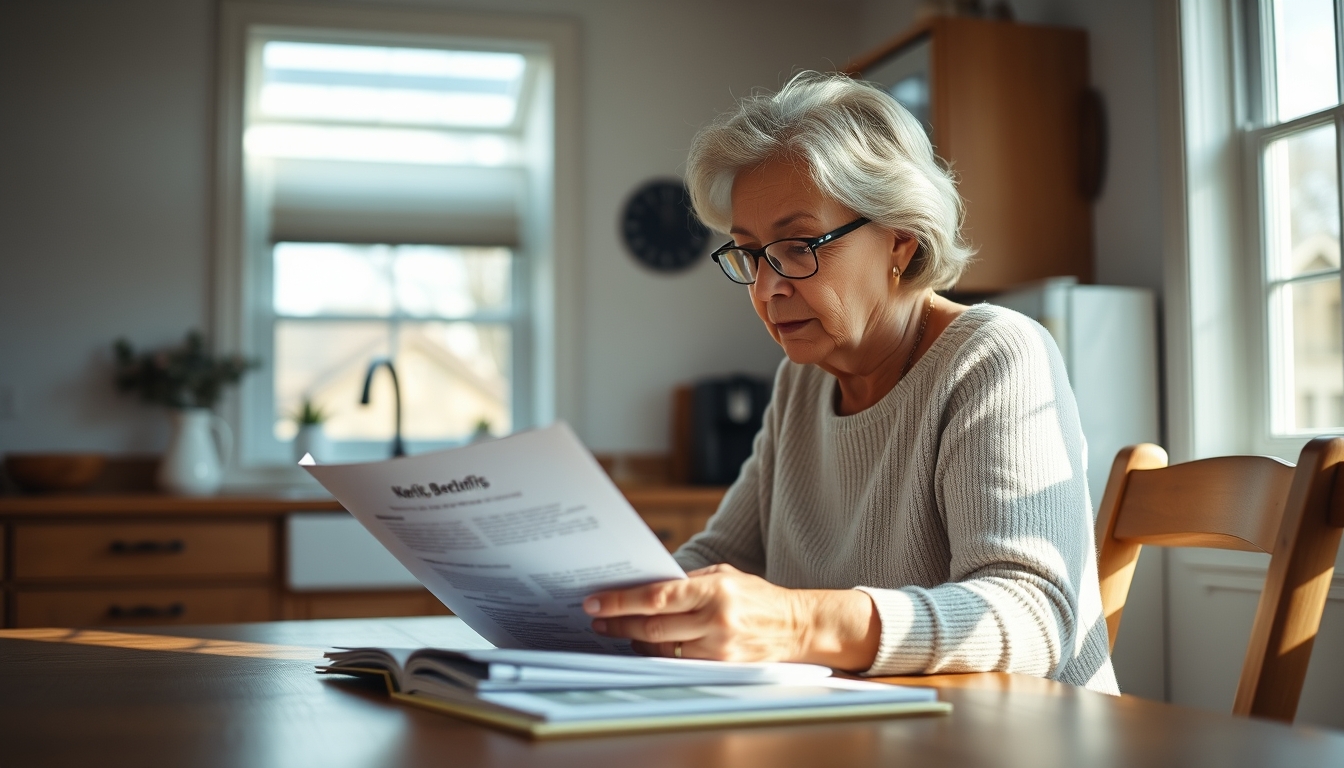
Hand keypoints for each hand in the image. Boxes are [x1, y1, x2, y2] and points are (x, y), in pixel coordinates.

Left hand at [583, 564, 880, 668]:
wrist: (797, 626)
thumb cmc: (756, 596)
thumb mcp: (725, 575)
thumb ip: (688, 582)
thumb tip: (646, 585)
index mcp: (715, 589)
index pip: (658, 597)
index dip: (621, 602)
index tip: (596, 603)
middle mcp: (716, 620)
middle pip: (653, 627)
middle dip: (619, 624)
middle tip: (597, 620)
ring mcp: (719, 648)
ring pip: (662, 649)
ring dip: (635, 641)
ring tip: (617, 631)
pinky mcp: (722, 667)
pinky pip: (679, 662)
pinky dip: (659, 654)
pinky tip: (646, 646)